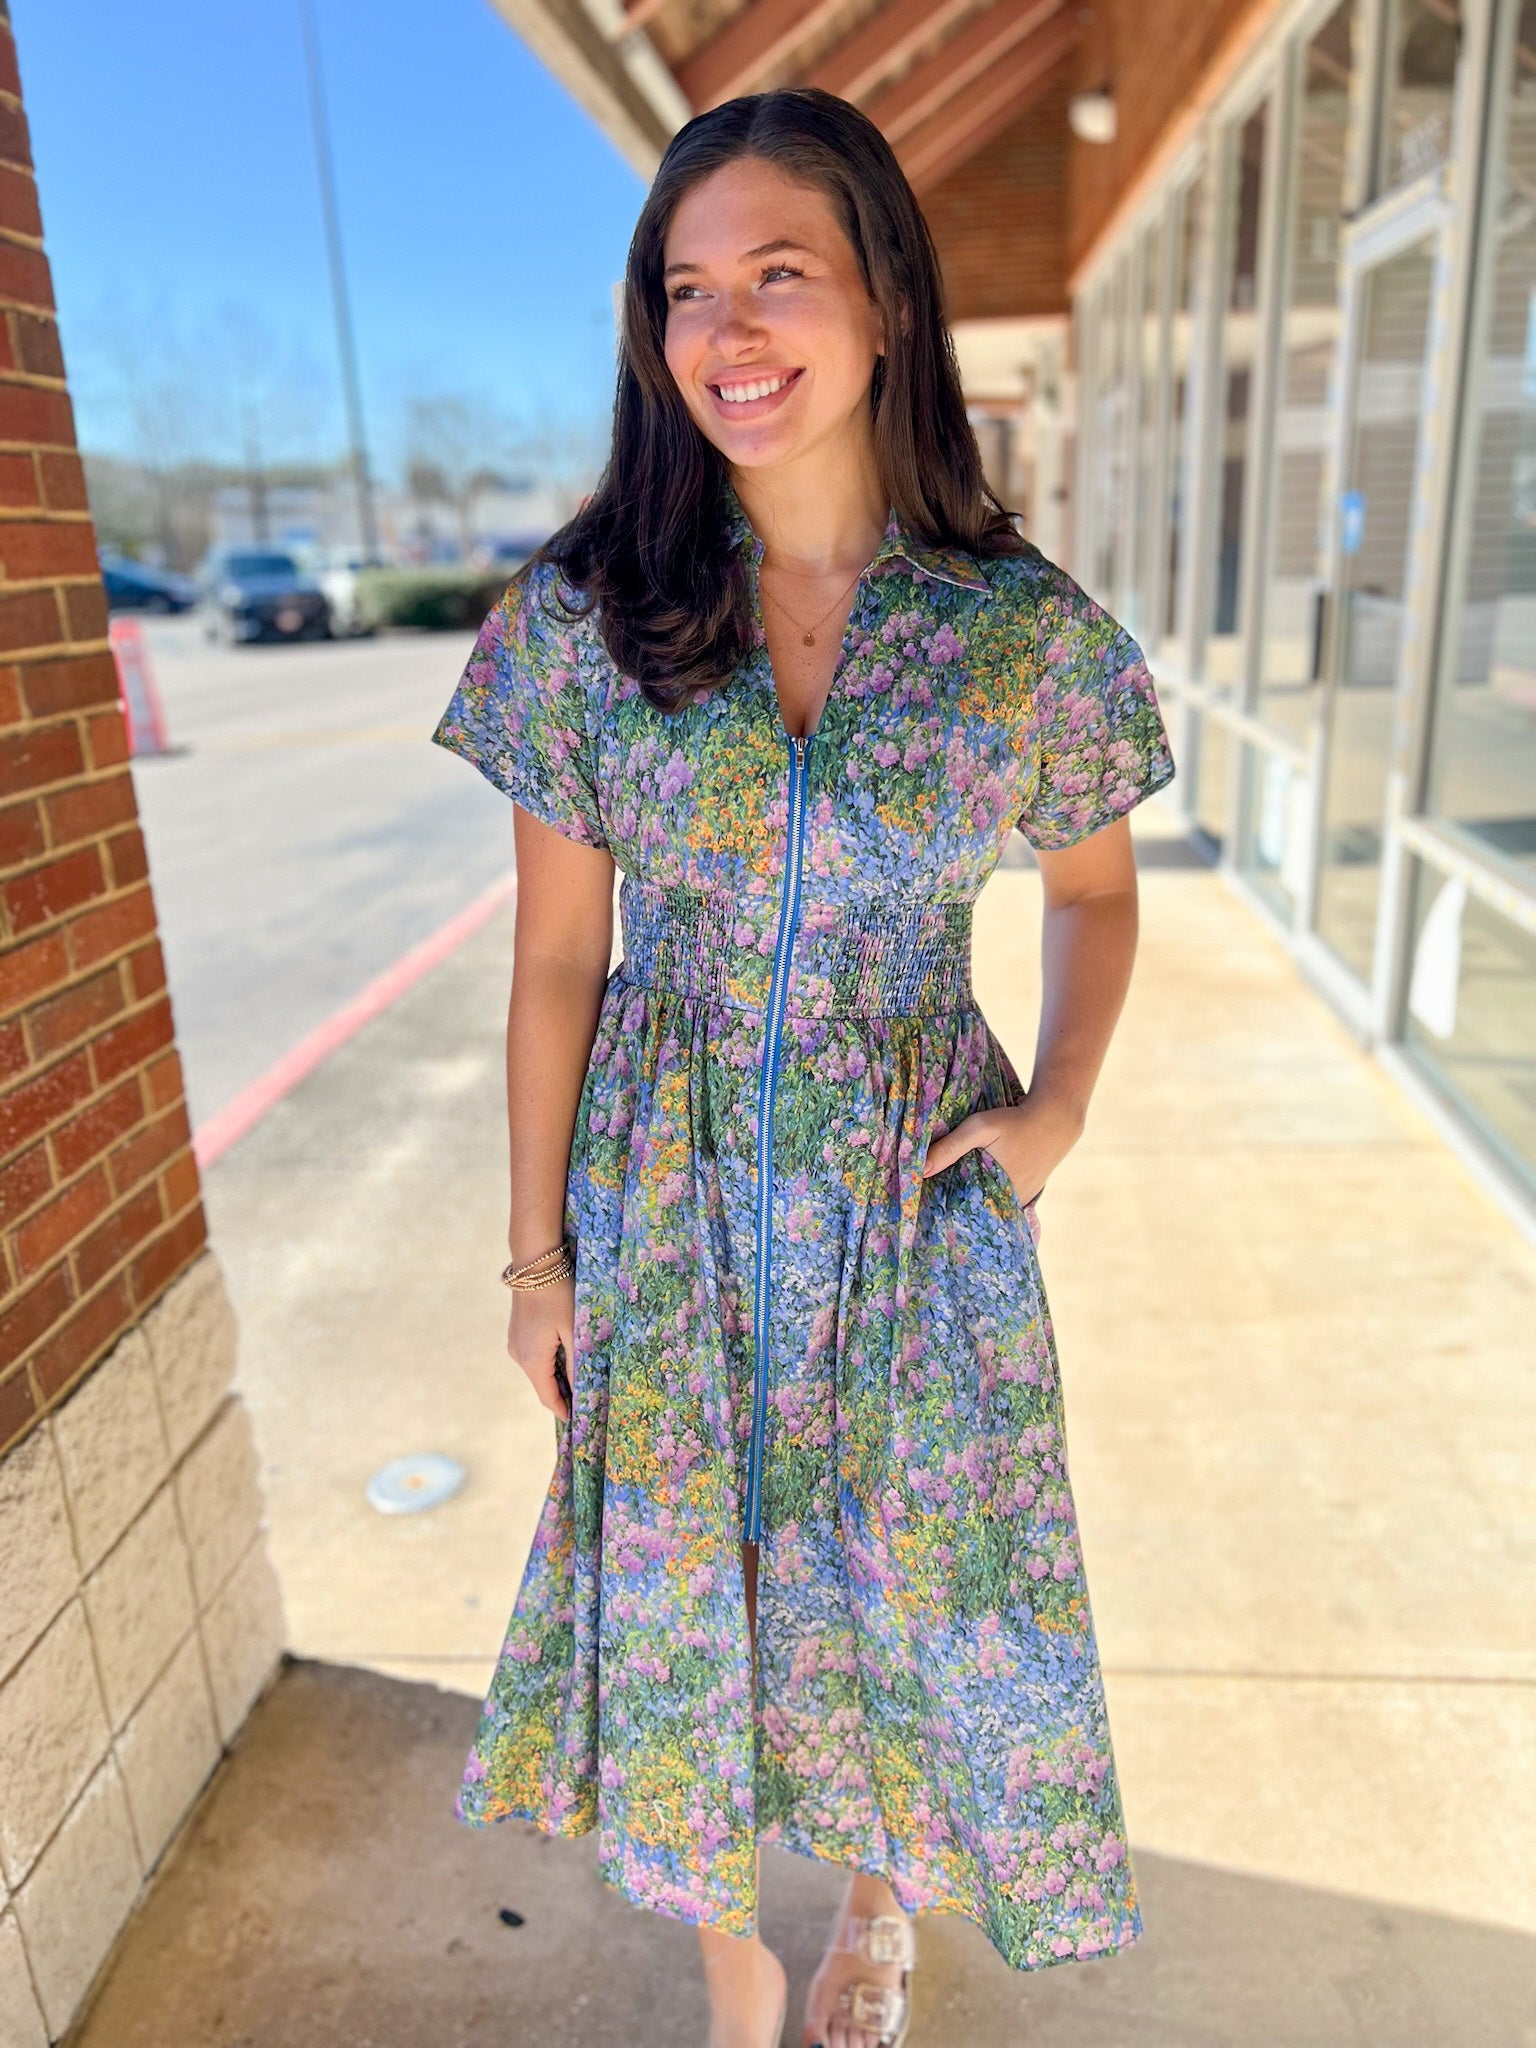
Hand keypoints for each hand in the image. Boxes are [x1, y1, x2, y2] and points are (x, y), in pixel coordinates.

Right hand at [507, 1277, 574, 1421]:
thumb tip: (580, 1392)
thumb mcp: (573, 1331)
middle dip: (562, 1393)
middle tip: (585, 1399)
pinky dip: (550, 1362)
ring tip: (580, 1377)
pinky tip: (566, 1355)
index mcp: (532, 1360)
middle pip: (543, 1385)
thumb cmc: (558, 1296)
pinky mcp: (517, 1333)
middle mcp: (519, 1356)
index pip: (548, 1397)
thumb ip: (576, 1364)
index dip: (562, 1409)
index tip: (577, 1420)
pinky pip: (535, 1356)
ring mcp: (515, 1344)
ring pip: (539, 1370)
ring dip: (557, 1376)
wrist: (534, 1265)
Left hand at [920, 1091, 1084, 1206]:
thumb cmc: (1015, 1121)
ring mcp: (1020, 1201)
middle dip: (955, 1211)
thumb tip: (920, 1170)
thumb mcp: (979, 1128)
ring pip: (989, 1210)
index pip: (960, 1211)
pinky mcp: (1028, 1195)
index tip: (923, 1210)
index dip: (942, 1212)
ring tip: (947, 1203)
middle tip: (930, 1209)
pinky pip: (1004, 1205)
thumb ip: (950, 1148)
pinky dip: (989, 1202)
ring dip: (972, 1206)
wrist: (1055, 1120)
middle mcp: (1008, 1202)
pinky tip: (975, 1194)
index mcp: (993, 1190)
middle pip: (975, 1213)